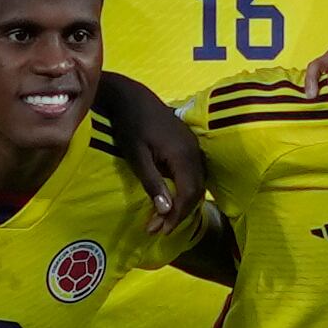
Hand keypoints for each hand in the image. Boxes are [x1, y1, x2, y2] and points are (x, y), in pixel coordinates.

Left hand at [97, 74, 207, 228]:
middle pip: (196, 192)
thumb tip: (165, 210)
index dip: (176, 216)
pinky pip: (194, 174)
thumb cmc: (130, 125)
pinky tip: (169, 199)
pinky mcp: (189, 145)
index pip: (188, 194)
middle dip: (179, 214)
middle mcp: (194, 152)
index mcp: (183, 155)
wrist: (131, 97)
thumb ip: (152, 182)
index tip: (159, 230)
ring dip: (182, 204)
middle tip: (158, 229)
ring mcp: (194, 147)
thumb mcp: (136, 156)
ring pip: (197, 184)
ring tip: (162, 219)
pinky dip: (184, 191)